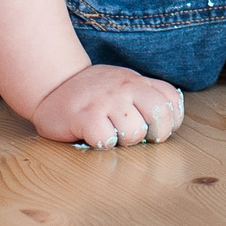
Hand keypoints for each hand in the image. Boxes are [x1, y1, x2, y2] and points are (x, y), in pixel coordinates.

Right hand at [29, 63, 184, 148]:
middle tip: (136, 137)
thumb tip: (169, 124)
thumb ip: (146, 97)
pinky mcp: (86, 116)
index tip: (155, 130)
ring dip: (123, 141)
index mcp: (138, 82)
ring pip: (134, 132)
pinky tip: (92, 135)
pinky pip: (107, 140)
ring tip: (109, 133)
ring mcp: (106, 100)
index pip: (171, 101)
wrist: (53, 85)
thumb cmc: (93, 94)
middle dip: (153, 134)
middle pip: (160, 115)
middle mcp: (126, 87)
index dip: (170, 121)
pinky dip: (102, 144)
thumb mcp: (124, 86)